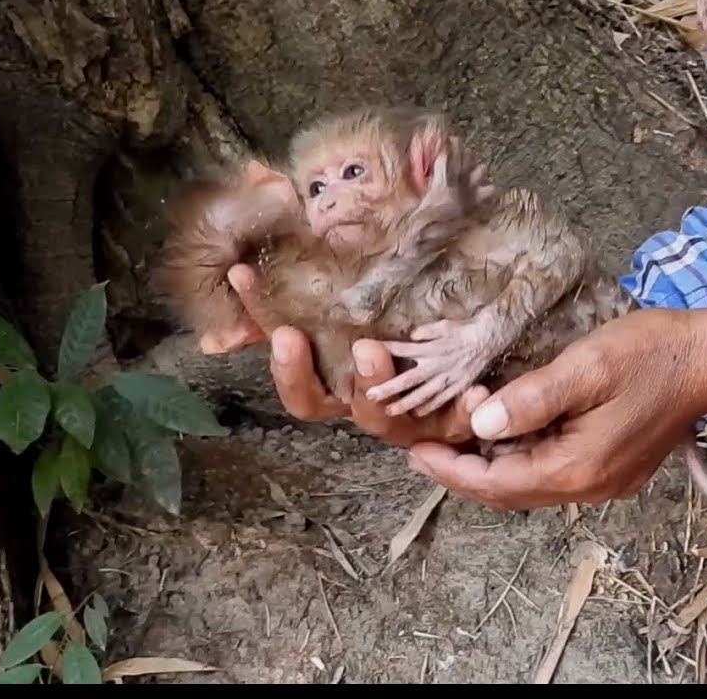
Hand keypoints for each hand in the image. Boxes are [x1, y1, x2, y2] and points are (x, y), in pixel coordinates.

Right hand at [198, 264, 483, 442]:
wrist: (447, 316)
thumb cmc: (373, 307)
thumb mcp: (327, 294)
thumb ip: (282, 294)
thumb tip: (231, 286)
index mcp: (336, 383)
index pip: (303, 393)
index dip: (290, 370)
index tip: (285, 334)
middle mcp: (369, 402)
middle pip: (352, 411)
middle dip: (359, 382)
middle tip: (366, 347)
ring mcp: (411, 413)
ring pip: (400, 421)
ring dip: (406, 393)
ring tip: (417, 363)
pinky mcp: (451, 413)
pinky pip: (458, 421)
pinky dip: (465, 410)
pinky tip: (475, 391)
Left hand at [404, 308, 706, 509]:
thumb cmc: (652, 353)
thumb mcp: (586, 366)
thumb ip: (533, 398)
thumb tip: (481, 424)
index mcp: (578, 467)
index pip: (498, 482)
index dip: (451, 470)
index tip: (414, 452)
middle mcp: (589, 485)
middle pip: (511, 491)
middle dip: (465, 473)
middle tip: (424, 450)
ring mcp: (605, 480)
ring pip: (531, 484)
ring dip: (492, 467)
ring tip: (455, 442)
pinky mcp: (615, 467)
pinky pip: (554, 473)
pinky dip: (521, 459)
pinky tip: (505, 435)